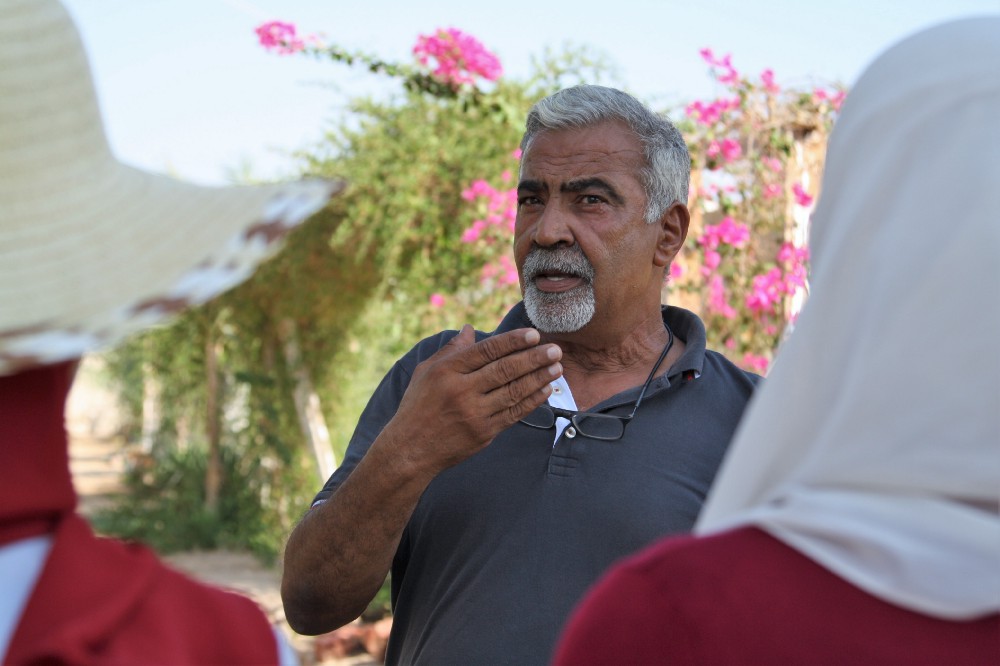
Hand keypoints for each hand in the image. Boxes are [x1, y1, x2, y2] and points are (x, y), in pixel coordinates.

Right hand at [385, 324, 561, 473]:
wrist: (410, 450)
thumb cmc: (418, 406)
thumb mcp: (426, 372)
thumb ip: (451, 351)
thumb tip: (469, 329)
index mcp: (447, 371)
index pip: (486, 351)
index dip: (512, 341)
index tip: (533, 335)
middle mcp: (461, 391)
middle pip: (505, 370)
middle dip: (534, 358)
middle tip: (555, 349)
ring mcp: (474, 414)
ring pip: (514, 392)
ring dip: (539, 378)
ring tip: (556, 367)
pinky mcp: (484, 433)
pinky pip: (514, 413)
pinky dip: (532, 401)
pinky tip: (545, 390)